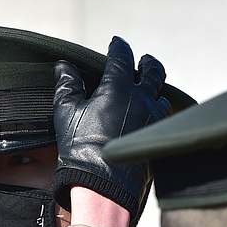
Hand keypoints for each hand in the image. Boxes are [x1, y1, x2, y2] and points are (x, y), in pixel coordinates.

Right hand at [51, 37, 170, 226]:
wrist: (102, 183)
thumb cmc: (80, 147)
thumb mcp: (66, 112)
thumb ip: (67, 85)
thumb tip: (63, 67)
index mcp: (117, 88)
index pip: (122, 58)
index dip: (118, 47)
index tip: (116, 43)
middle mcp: (141, 99)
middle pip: (153, 71)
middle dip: (147, 62)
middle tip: (143, 60)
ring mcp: (153, 118)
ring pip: (161, 93)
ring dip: (154, 86)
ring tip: (148, 87)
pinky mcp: (156, 136)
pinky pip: (163, 115)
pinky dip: (157, 107)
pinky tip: (150, 112)